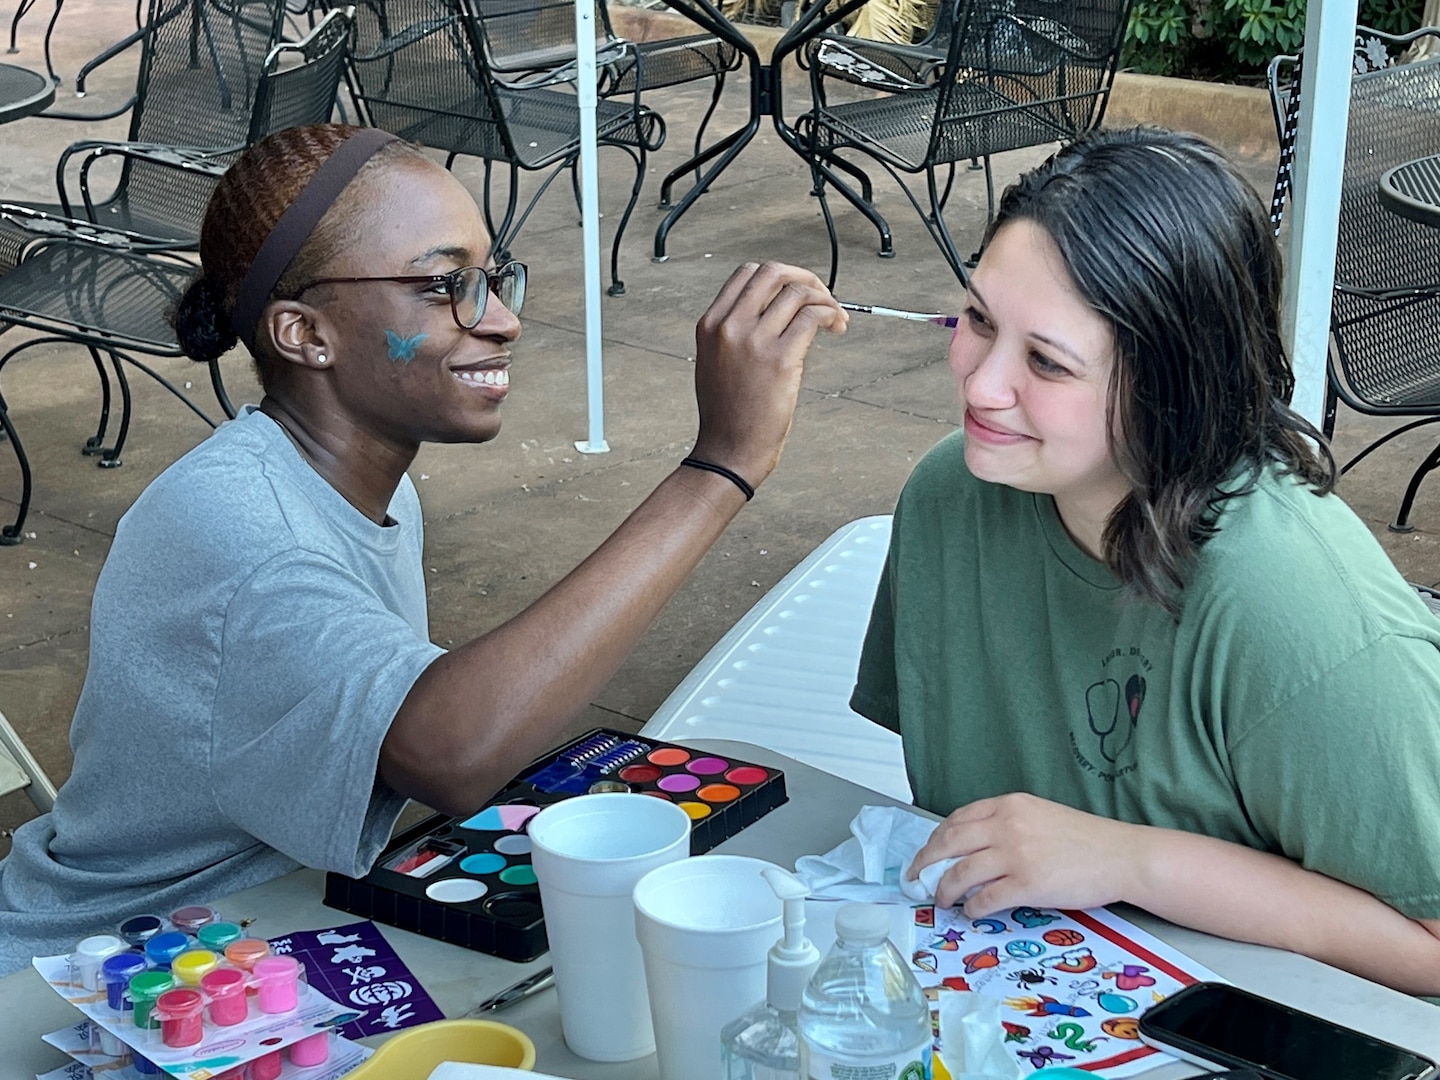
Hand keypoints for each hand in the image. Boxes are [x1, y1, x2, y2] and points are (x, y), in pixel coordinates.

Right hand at [690, 262, 846, 485]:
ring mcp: (753, 341)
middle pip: (773, 273)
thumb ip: (736, 332)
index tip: (797, 291)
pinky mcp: (780, 359)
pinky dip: (831, 315)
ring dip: (825, 299)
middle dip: (805, 278)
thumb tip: (777, 310)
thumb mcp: (715, 362)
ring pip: (798, 292)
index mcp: (710, 324)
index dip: (780, 276)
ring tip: (836, 320)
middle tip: (822, 296)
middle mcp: (729, 326)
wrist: (728, 452)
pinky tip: (836, 328)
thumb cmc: (727, 415)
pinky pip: (813, 317)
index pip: (748, 274)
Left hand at [909, 793, 1143, 915]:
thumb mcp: (1039, 815)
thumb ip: (1005, 823)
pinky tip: (970, 911)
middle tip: (915, 878)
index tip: (926, 853)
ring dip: (944, 890)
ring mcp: (1016, 855)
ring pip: (961, 873)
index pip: (957, 819)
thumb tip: (971, 847)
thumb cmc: (1085, 839)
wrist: (1121, 855)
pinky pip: (985, 899)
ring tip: (940, 899)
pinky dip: (972, 907)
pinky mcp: (1027, 885)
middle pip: (949, 843)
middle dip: (925, 863)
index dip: (935, 839)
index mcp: (1009, 805)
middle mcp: (1007, 825)